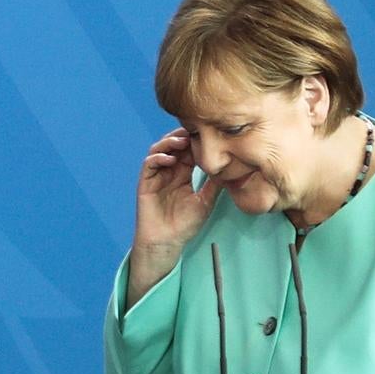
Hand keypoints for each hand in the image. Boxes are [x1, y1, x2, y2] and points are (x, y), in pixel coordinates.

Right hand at [124, 128, 217, 302]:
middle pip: (173, 146)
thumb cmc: (185, 225)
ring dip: (169, 142)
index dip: (195, 142)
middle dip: (183, 136)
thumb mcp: (205, 202)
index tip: (207, 135)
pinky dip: (157, 158)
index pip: (188, 151)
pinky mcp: (145, 183)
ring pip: (159, 150)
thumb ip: (213, 185)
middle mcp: (169, 172)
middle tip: (194, 131)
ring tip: (181, 141)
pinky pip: (149, 164)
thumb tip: (229, 168)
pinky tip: (169, 159)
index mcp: (183, 175)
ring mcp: (156, 176)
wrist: (167, 242)